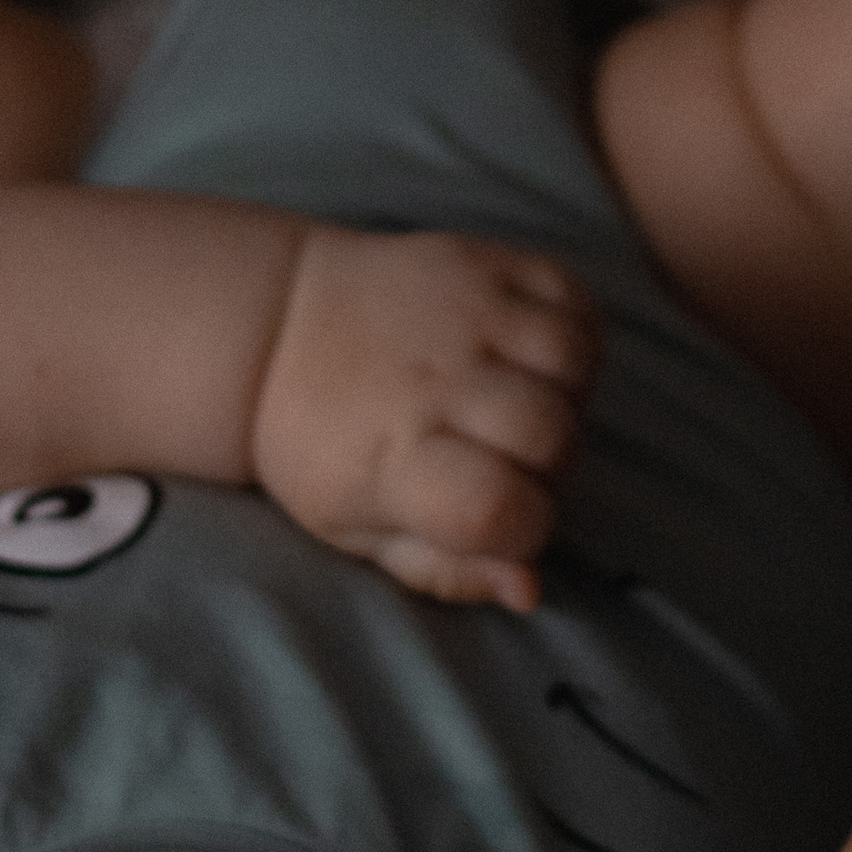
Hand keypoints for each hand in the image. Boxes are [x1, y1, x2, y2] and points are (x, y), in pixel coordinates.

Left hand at [250, 226, 601, 606]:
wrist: (277, 327)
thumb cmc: (325, 449)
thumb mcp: (359, 531)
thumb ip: (448, 570)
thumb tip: (530, 591)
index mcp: (393, 458)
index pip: (503, 510)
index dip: (524, 530)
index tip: (498, 521)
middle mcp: (429, 380)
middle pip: (550, 437)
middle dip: (548, 467)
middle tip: (506, 461)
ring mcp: (459, 311)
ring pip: (572, 365)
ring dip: (566, 399)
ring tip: (519, 406)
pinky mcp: (482, 261)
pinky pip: (574, 301)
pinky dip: (574, 334)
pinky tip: (530, 358)